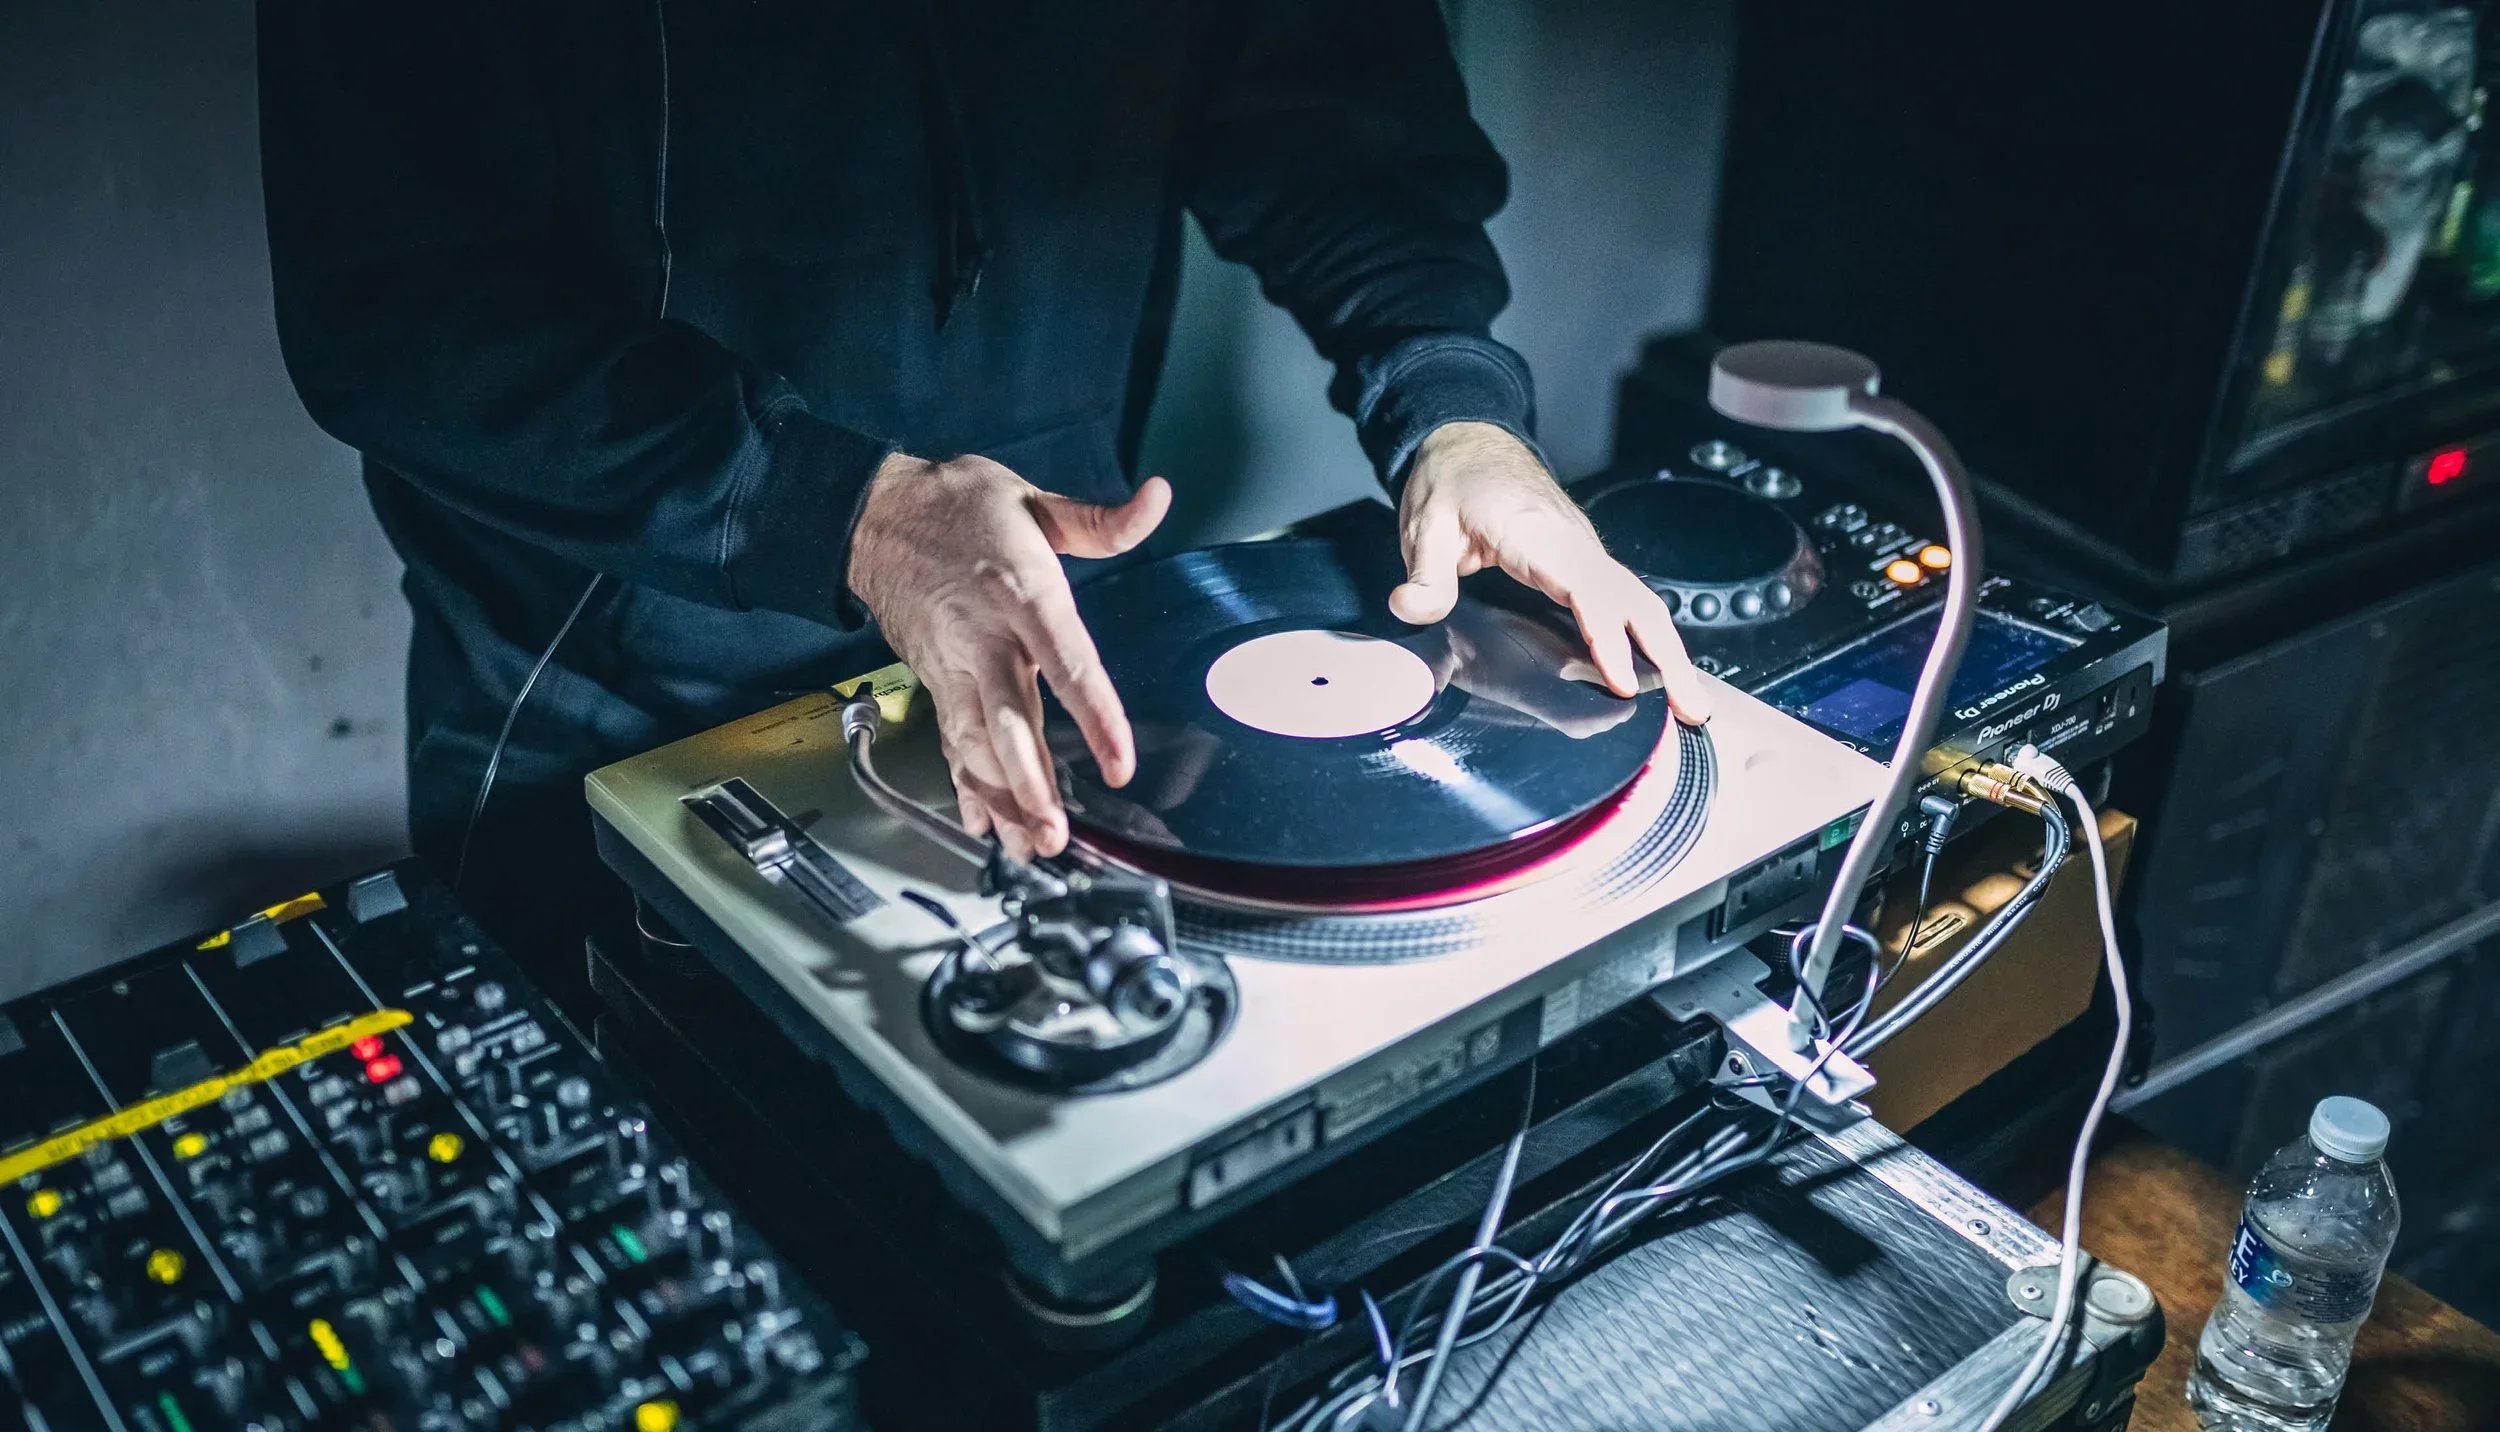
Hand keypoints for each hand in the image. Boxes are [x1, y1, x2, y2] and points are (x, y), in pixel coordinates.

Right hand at [848, 453, 1171, 859]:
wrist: (873, 514)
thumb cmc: (959, 505)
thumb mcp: (1034, 500)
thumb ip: (1103, 520)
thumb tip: (1160, 498)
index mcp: (1020, 592)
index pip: (1065, 662)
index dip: (1094, 716)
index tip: (1118, 764)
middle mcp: (983, 639)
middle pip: (1009, 721)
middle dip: (1030, 784)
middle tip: (1053, 835)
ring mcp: (953, 666)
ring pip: (976, 743)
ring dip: (1000, 798)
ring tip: (1026, 846)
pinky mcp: (934, 681)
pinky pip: (951, 741)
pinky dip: (965, 784)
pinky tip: (981, 823)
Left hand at [1393, 422, 1709, 723]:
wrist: (1469, 441)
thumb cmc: (1453, 481)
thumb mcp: (1425, 525)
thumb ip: (1425, 574)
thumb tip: (1411, 608)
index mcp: (1539, 534)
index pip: (1587, 589)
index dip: (1608, 637)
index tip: (1624, 682)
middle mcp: (1575, 543)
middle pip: (1635, 600)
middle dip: (1668, 655)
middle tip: (1693, 709)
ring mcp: (1585, 552)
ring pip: (1639, 601)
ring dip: (1669, 651)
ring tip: (1690, 703)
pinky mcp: (1584, 561)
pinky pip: (1624, 600)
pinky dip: (1648, 636)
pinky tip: (1657, 671)